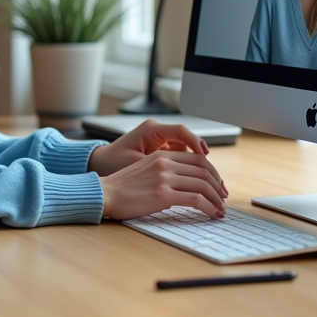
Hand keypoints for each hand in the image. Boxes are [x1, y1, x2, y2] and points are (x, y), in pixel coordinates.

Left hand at [87, 119, 212, 176]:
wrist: (100, 166)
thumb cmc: (112, 163)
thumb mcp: (135, 164)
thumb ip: (158, 167)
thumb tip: (181, 175)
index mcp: (150, 130)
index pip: (180, 131)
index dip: (195, 142)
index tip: (205, 155)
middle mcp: (158, 133)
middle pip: (189, 143)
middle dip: (205, 162)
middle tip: (216, 179)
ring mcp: (160, 142)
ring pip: (187, 154)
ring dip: (200, 169)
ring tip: (213, 187)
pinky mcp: (161, 153)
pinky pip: (181, 159)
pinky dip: (190, 172)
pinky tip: (199, 187)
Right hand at [98, 150, 227, 220]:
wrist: (105, 194)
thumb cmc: (123, 186)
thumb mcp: (145, 169)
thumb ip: (165, 170)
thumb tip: (187, 182)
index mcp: (162, 155)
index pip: (198, 159)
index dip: (213, 173)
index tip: (218, 185)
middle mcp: (165, 163)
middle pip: (204, 171)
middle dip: (218, 186)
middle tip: (223, 198)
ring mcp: (164, 178)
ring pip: (203, 185)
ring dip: (217, 199)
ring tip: (220, 209)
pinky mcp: (163, 195)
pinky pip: (196, 200)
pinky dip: (209, 208)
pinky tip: (213, 214)